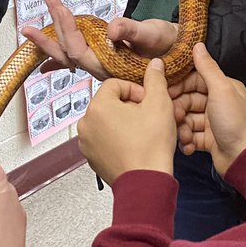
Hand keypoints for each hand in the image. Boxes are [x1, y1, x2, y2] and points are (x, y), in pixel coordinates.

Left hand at [22, 0, 177, 80]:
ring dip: (49, 42)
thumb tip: (111, 29)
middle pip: (67, 53)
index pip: (79, 50)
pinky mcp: (103, 63)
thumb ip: (132, 32)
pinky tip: (45, 62)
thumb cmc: (169, 49)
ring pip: (68, 58)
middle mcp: (101, 69)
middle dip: (51, 30)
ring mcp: (100, 68)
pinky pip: (76, 62)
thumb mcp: (154, 36)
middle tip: (44, 3)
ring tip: (29, 30)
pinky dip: (59, 58)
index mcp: (110, 66)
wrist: (183, 63)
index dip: (67, 27)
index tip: (59, 5)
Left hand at [77, 59, 176, 184]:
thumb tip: (154, 64)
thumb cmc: (151, 145)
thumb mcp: (160, 104)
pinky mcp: (91, 158)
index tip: (148, 102)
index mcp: (98, 106)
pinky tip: (134, 146)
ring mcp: (86, 143)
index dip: (136, 90)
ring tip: (142, 132)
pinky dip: (117, 139)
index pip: (115, 84)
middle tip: (148, 117)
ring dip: (124, 122)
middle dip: (130, 106)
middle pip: (109, 103)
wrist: (146, 182)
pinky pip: (104, 140)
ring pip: (107, 122)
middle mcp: (86, 123)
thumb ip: (155, 79)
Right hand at [170, 43, 245, 176]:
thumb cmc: (236, 123)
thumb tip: (198, 45)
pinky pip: (190, 136)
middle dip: (178, 109)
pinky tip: (188, 146)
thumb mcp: (221, 90)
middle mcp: (217, 103)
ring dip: (182, 128)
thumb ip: (207, 68)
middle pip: (188, 100)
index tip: (167, 91)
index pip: (195, 80)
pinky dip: (187, 141)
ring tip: (184, 136)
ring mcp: (212, 122)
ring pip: (187, 119)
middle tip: (174, 117)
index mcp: (223, 88)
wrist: (243, 158)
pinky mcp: (208, 139)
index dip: (180, 85)